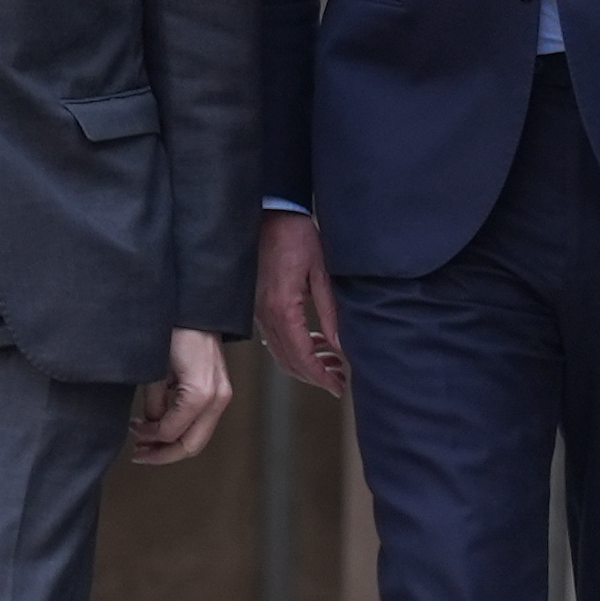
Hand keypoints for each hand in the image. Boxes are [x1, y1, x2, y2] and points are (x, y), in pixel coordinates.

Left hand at [129, 327, 232, 466]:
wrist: (195, 305)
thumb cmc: (174, 328)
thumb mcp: (155, 367)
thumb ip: (154, 401)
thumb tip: (151, 424)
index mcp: (201, 393)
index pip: (172, 432)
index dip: (149, 437)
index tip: (131, 430)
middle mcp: (218, 398)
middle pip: (191, 445)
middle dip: (163, 453)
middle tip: (139, 452)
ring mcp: (222, 395)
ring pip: (198, 437)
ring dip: (171, 443)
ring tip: (146, 439)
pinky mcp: (219, 390)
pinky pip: (200, 421)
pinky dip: (181, 428)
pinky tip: (161, 423)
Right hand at [256, 209, 346, 396]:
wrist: (270, 213)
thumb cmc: (296, 235)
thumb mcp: (322, 272)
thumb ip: (330, 311)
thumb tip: (340, 345)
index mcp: (283, 308)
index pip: (301, 356)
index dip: (320, 376)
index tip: (338, 387)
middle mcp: (266, 314)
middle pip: (288, 361)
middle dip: (314, 377)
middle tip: (339, 381)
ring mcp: (259, 311)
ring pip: (280, 353)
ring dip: (305, 364)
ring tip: (332, 363)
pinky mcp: (259, 305)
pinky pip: (274, 338)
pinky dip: (294, 349)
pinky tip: (314, 344)